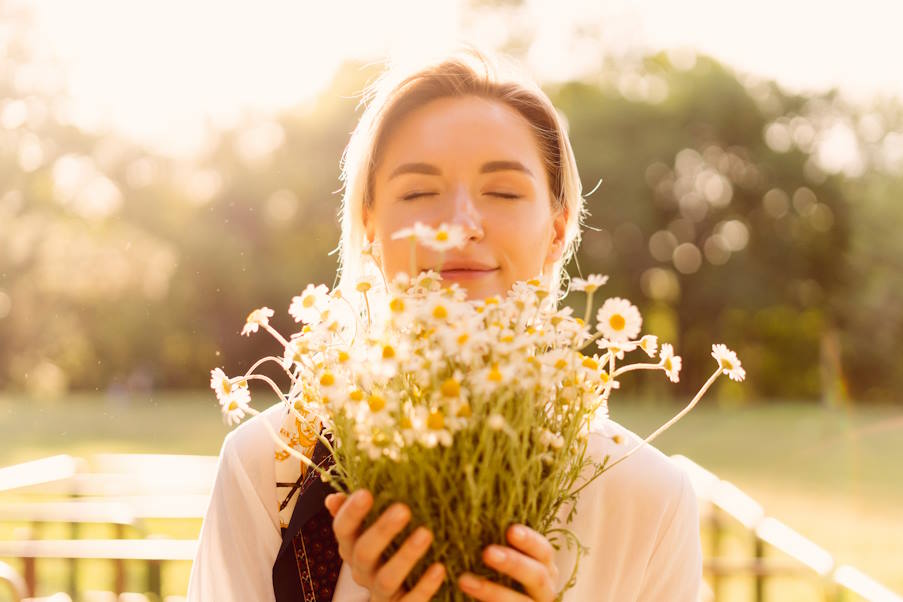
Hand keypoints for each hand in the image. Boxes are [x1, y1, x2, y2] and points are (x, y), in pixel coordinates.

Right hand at [325, 490, 445, 600]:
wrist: (398, 596)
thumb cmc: (386, 552)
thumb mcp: (369, 532)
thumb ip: (354, 513)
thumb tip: (332, 499)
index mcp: (351, 547)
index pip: (342, 529)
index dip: (351, 513)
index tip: (366, 493)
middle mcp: (361, 571)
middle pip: (363, 552)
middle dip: (382, 531)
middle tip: (403, 509)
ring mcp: (379, 593)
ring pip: (386, 579)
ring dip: (406, 556)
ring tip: (425, 534)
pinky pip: (410, 601)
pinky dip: (424, 586)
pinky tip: (439, 568)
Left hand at [457, 524, 559, 600]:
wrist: (499, 598)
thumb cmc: (502, 575)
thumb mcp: (505, 558)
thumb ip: (498, 545)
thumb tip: (475, 516)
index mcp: (545, 567)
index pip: (543, 551)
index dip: (530, 541)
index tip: (511, 530)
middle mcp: (546, 588)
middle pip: (537, 576)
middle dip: (513, 564)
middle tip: (488, 552)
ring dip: (493, 591)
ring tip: (465, 580)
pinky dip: (486, 601)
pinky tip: (466, 592)